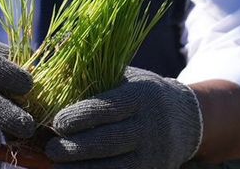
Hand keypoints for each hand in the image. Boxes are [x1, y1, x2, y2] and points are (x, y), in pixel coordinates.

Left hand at [44, 66, 202, 168]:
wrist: (187, 119)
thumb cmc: (144, 95)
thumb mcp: (128, 79)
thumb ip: (97, 81)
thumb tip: (52, 82)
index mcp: (142, 96)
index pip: (108, 108)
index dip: (80, 117)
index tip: (56, 123)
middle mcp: (150, 126)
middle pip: (109, 141)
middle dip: (76, 148)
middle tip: (51, 149)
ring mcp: (153, 153)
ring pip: (113, 167)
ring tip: (57, 167)